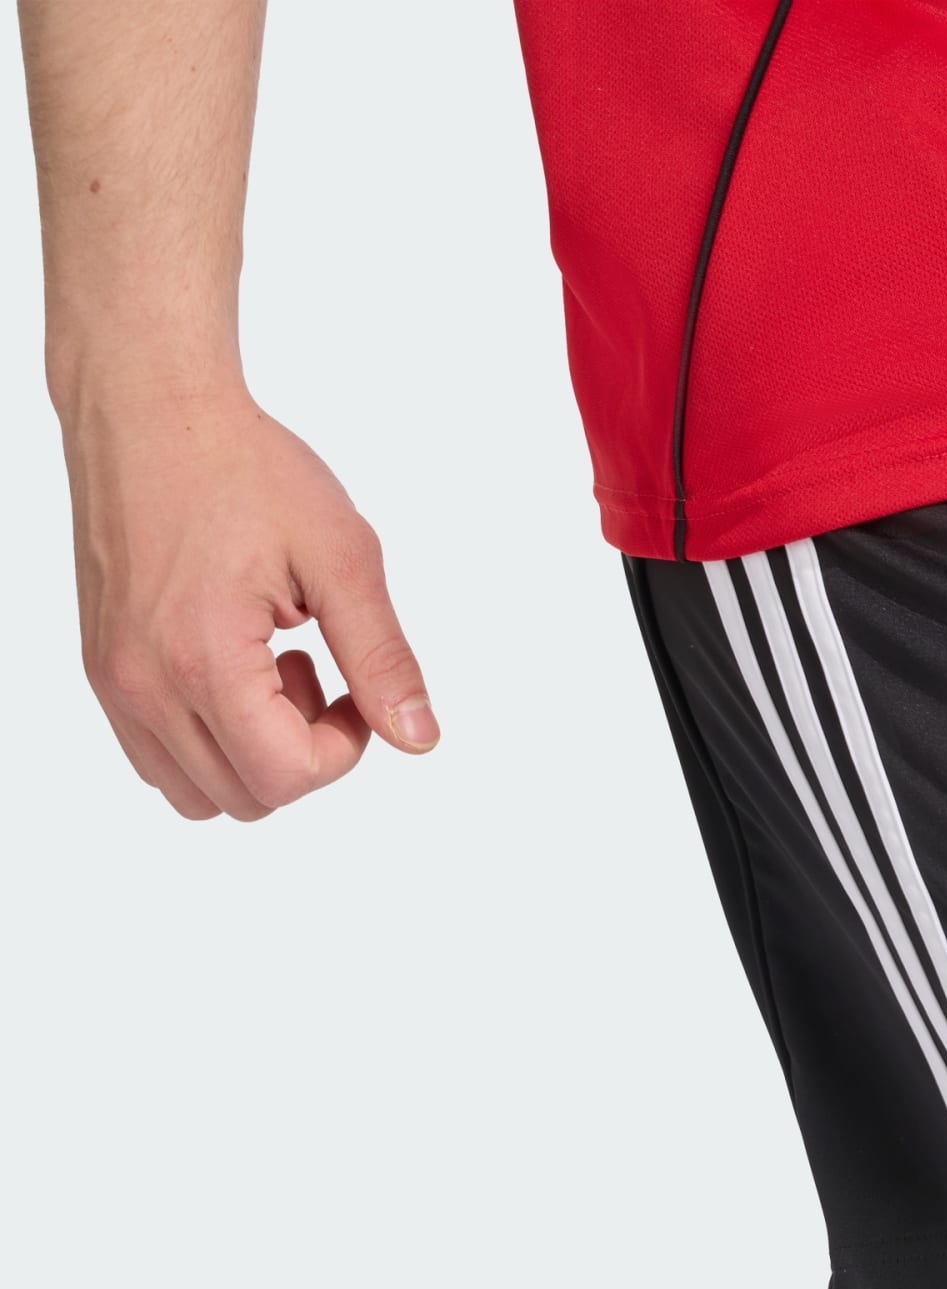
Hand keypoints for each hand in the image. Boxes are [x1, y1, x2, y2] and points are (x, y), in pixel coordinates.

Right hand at [61, 382, 437, 820]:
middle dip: (302, 755)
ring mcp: (114, 681)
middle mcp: (141, 684)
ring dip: (252, 757)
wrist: (148, 408)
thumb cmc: (242, 467)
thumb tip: (419, 738)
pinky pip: (157, 757)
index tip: (354, 690)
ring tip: (273, 671)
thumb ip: (383, 658)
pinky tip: (235, 668)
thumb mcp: (342, 558)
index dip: (343, 750)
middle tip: (318, 674)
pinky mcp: (103, 669)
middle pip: (246, 799)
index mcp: (201, 659)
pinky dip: (208, 741)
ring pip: (196, 793)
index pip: (286, 778)